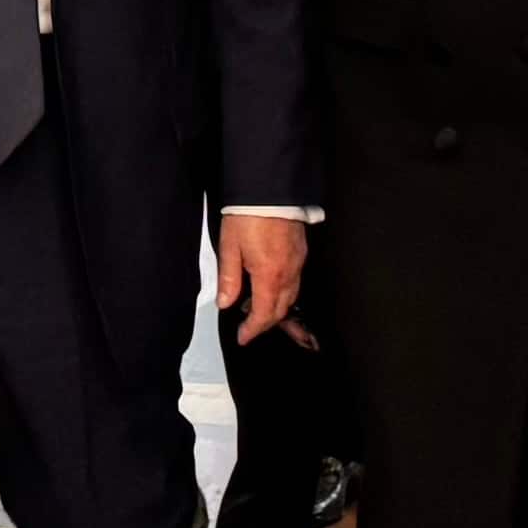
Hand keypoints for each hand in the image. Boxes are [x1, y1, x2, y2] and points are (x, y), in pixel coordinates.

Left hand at [216, 212, 306, 344]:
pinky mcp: (301, 252)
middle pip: (281, 309)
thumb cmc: (249, 215)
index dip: (253, 329)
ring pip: (291, 296)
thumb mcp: (230, 247)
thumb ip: (229, 278)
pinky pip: (295, 281)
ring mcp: (298, 262)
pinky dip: (283, 291)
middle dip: (266, 322)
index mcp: (269, 275)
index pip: (264, 314)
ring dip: (276, 308)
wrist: (270, 190)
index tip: (243, 337)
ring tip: (256, 307)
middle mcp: (288, 272)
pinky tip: (270, 286)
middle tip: (249, 326)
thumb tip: (225, 303)